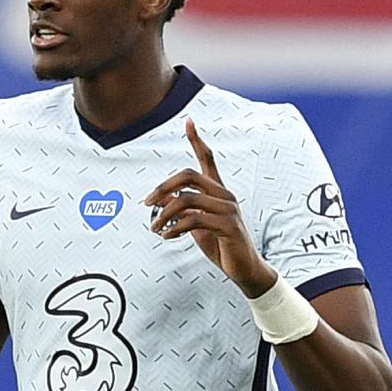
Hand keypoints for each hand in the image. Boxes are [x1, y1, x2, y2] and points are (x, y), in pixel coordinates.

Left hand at [145, 119, 276, 296]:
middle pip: (189, 176)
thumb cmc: (221, 245)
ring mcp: (228, 210)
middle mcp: (225, 195)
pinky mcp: (228, 226)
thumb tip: (160, 198)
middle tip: (147, 203)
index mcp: (218, 191)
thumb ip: (181, 210)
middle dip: (164, 187)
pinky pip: (194, 220)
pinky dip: (175, 228)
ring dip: (164, 215)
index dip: (196, 140)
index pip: (208, 159)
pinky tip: (167, 236)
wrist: (244, 269)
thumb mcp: (196, 226)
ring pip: (187, 200)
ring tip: (155, 228)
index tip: (188, 121)